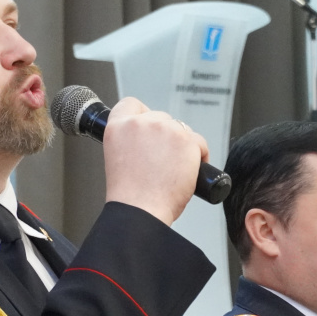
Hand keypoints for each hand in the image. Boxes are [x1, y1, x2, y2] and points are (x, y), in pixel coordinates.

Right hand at [101, 97, 209, 224]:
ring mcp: (164, 129)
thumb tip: (151, 141)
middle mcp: (140, 123)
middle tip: (164, 160)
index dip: (143, 115)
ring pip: (181, 129)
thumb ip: (132, 142)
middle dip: (166, 136)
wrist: (140, 210)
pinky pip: (199, 142)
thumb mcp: (119, 158)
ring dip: (183, 145)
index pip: (132, 105)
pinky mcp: (185, 140)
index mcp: (117, 127)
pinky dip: (199, 155)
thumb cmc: (131, 195)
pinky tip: (190, 171)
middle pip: (161, 118)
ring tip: (175, 169)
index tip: (150, 129)